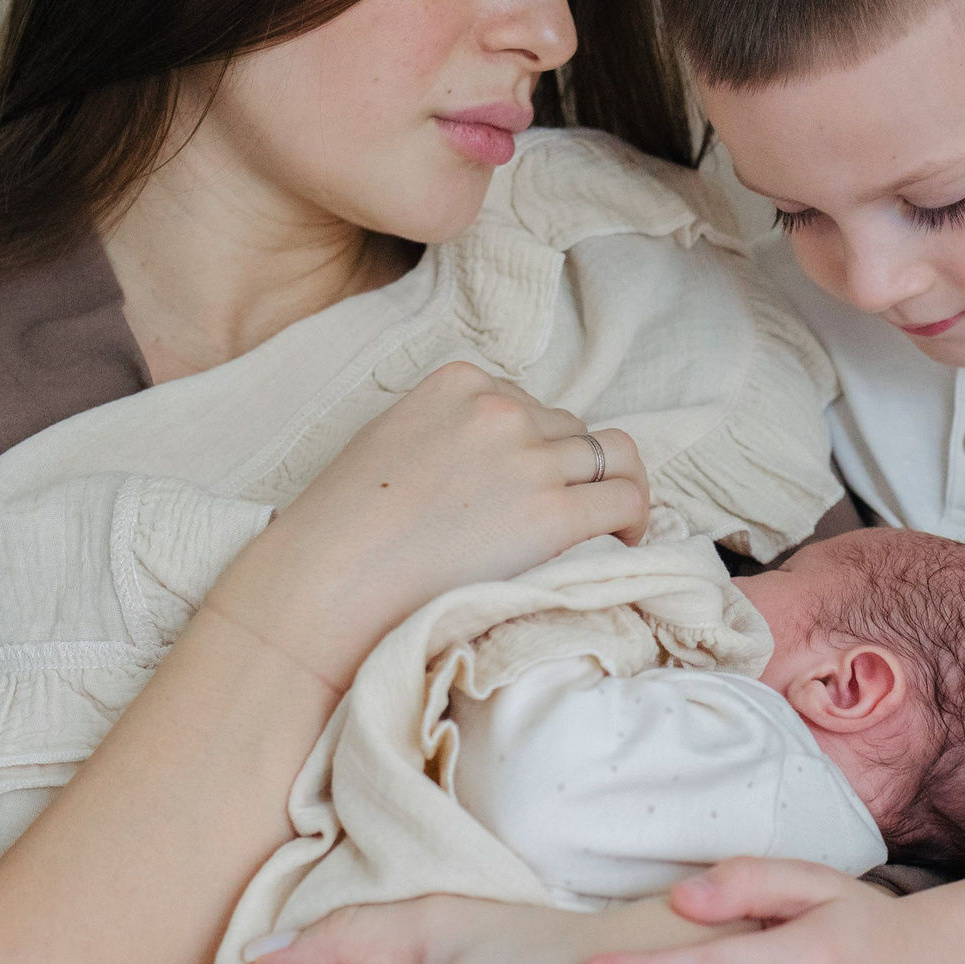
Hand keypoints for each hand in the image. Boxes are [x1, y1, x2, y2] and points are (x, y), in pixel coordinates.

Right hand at [207, 362, 648, 687]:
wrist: (329, 581)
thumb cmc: (341, 531)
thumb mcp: (389, 443)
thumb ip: (444, 435)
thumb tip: (483, 467)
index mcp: (459, 382)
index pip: (525, 401)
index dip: (532, 445)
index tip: (524, 483)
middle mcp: (501, 408)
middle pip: (568, 428)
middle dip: (566, 469)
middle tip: (561, 514)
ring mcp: (530, 457)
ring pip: (612, 455)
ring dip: (610, 487)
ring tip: (609, 527)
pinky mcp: (553, 512)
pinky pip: (626, 498)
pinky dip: (635, 517)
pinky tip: (624, 544)